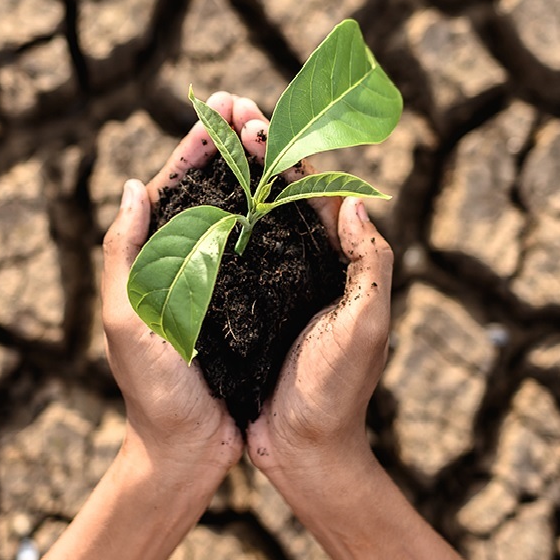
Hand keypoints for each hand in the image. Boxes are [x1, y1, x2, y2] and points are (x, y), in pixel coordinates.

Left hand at [100, 92, 252, 483]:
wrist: (188, 450)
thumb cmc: (153, 391)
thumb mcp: (128, 321)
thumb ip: (123, 255)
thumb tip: (131, 187)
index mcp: (151, 263)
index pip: (171, 189)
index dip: (195, 146)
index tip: (220, 106)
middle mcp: (185, 265)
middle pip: (208, 192)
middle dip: (229, 146)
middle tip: (253, 106)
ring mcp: (218, 283)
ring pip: (238, 214)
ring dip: (254, 173)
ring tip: (276, 135)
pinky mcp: (249, 305)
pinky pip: (264, 251)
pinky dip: (277, 218)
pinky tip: (297, 196)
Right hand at [232, 99, 394, 480]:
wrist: (304, 452)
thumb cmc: (337, 392)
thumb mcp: (364, 325)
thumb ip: (370, 264)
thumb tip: (358, 200)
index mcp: (337, 263)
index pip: (314, 191)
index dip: (286, 151)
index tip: (257, 118)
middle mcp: (306, 267)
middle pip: (280, 193)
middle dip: (255, 148)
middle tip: (226, 107)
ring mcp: (274, 287)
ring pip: (251, 217)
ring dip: (232, 175)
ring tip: (207, 137)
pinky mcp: (246, 311)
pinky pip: (228, 256)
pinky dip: (212, 223)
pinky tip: (189, 203)